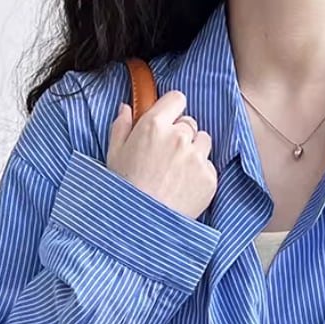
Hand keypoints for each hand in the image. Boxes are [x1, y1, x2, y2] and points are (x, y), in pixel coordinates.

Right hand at [106, 91, 217, 219]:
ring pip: (204, 142)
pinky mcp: (209, 177)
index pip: (177, 99)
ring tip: (178, 171)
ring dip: (195, 151)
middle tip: (169, 155)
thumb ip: (121, 126)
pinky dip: (201, 173)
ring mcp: (196, 157)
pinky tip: (185, 186)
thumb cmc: (125, 190)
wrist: (143, 224)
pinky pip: (209, 166)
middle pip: (191, 123)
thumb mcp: (114, 154)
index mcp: (154, 125)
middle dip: (182, 135)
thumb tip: (126, 108)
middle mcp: (179, 137)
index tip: (170, 120)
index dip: (173, 110)